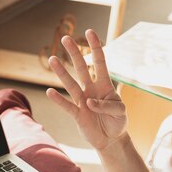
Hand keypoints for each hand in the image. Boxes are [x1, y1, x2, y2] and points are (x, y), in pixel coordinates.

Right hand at [47, 29, 127, 149]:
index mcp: (105, 86)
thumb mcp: (121, 111)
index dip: (96, 47)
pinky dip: (59, 100)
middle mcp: (91, 90)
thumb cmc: (118, 122)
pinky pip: (67, 105)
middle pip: (81, 68)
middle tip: (65, 38)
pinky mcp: (77, 115)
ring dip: (62, 72)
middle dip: (74, 53)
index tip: (90, 32)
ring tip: (52, 59)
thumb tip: (89, 102)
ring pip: (71, 84)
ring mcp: (83, 101)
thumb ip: (107, 105)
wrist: (111, 140)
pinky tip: (50, 91)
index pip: (100, 62)